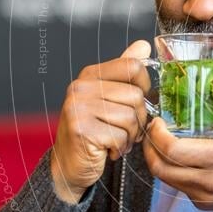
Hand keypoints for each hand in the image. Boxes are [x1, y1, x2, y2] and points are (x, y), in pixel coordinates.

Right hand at [50, 40, 151, 203]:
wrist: (69, 164)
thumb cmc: (93, 130)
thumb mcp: (109, 97)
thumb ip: (124, 72)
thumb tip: (143, 46)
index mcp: (90, 75)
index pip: (134, 66)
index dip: (143, 88)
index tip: (133, 103)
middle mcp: (81, 87)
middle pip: (136, 96)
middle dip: (137, 119)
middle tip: (123, 129)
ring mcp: (79, 108)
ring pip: (131, 118)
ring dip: (129, 136)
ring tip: (114, 139)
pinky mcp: (81, 130)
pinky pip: (120, 137)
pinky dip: (119, 148)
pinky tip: (107, 149)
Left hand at [142, 75, 212, 211]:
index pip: (172, 150)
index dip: (158, 136)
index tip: (157, 122)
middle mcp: (206, 181)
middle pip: (160, 168)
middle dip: (149, 148)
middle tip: (151, 132)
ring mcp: (203, 196)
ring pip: (166, 180)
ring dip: (157, 161)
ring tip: (160, 143)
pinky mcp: (203, 204)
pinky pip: (178, 187)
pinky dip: (171, 172)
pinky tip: (177, 158)